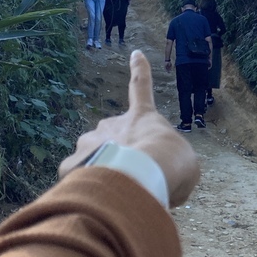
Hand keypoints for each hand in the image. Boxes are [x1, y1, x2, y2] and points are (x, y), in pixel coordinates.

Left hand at [59, 50, 199, 206]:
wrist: (141, 175)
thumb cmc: (171, 164)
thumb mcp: (185, 165)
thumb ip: (171, 168)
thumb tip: (162, 184)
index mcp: (142, 116)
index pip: (141, 87)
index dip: (140, 70)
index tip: (135, 54)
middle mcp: (111, 124)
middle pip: (113, 136)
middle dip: (119, 154)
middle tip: (132, 177)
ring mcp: (89, 143)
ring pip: (92, 157)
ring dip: (101, 171)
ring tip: (114, 193)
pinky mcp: (72, 165)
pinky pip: (77, 177)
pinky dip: (85, 189)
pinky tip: (98, 202)